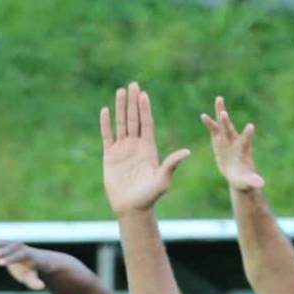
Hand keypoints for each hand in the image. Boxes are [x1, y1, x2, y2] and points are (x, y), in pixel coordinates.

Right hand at [0, 240, 44, 290]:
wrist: (33, 259)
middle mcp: (20, 247)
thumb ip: (35, 281)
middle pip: (11, 248)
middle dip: (2, 251)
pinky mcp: (6, 245)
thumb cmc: (31, 270)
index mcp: (28, 255)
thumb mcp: (32, 277)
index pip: (18, 256)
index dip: (9, 259)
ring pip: (3, 243)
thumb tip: (41, 286)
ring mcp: (12, 244)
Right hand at [101, 82, 190, 216]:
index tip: (143, 94)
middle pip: (134, 119)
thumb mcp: (163, 179)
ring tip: (121, 91)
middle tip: (133, 84)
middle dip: (133, 102)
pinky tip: (106, 110)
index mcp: (149, 148)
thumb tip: (187, 152)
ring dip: (120, 108)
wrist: (131, 209)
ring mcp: (123, 150)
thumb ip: (172, 164)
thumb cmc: (149, 197)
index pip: (147, 123)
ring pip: (121, 124)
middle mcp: (136, 146)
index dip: (145, 109)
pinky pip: (107, 136)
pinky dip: (106, 124)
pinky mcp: (110, 157)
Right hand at [200, 96, 263, 191]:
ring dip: (220, 112)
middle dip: (227, 122)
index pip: (246, 141)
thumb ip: (254, 181)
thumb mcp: (248, 181)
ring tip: (219, 98)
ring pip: (223, 123)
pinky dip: (209, 123)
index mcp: (243, 150)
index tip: (250, 126)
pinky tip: (203, 115)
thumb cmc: (244, 179)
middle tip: (223, 113)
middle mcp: (235, 141)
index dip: (248, 134)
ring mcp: (227, 139)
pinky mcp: (219, 140)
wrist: (237, 175)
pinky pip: (214, 129)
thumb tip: (261, 184)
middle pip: (231, 129)